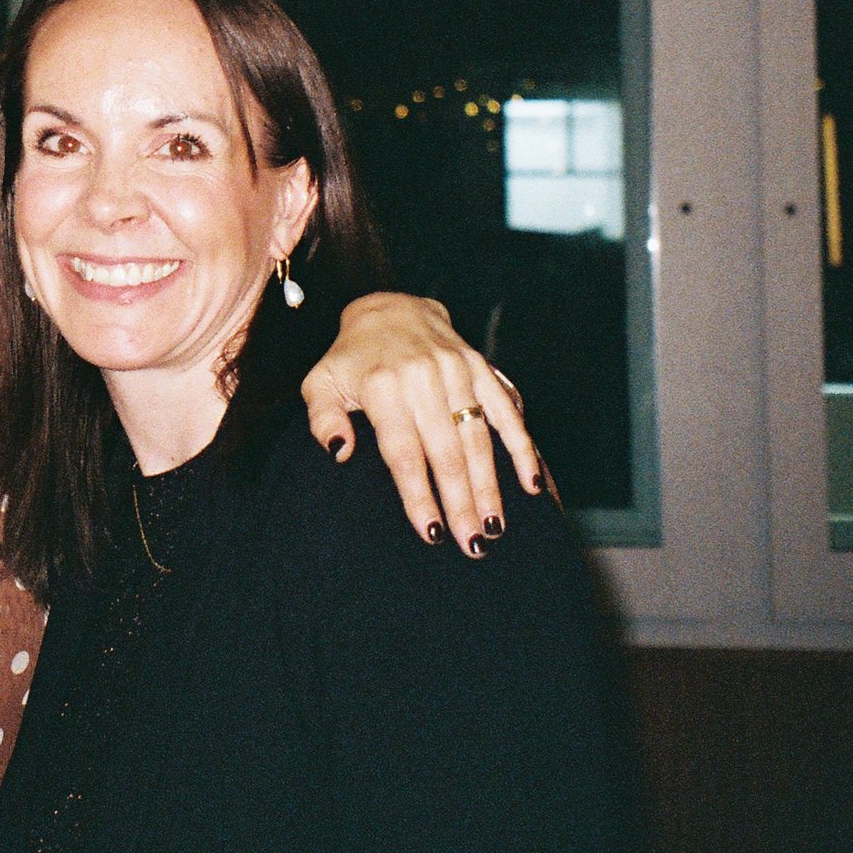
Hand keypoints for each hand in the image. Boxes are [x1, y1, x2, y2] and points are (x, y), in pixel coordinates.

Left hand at [300, 292, 543, 554]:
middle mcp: (422, 377)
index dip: (419, 495)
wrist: (389, 307)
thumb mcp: (320, 383)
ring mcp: (456, 370)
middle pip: (446, 452)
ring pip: (478, 438)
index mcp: (382, 386)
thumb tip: (339, 452)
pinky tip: (532, 483)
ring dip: (490, 485)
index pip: (403, 451)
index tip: (431, 532)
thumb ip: (322, 419)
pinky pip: (506, 411)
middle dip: (461, 502)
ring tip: (494, 527)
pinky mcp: (480, 367)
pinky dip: (522, 448)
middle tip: (472, 545)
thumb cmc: (351, 359)